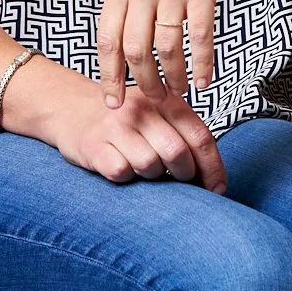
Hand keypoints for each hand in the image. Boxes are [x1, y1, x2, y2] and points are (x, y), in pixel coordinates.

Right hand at [50, 76, 226, 190]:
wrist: (73, 109)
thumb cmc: (128, 122)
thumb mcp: (159, 116)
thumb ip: (185, 136)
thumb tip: (215, 179)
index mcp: (166, 100)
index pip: (200, 137)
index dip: (213, 168)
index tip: (218, 190)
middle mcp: (142, 109)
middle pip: (177, 153)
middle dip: (184, 175)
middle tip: (178, 180)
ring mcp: (117, 126)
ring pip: (150, 165)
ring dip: (152, 176)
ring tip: (144, 167)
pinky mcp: (94, 145)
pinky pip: (121, 172)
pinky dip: (126, 177)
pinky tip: (122, 166)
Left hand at [98, 0, 246, 105]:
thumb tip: (123, 33)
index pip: (107, 39)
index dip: (108, 75)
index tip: (113, 101)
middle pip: (134, 50)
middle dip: (142, 84)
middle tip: (153, 100)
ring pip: (166, 49)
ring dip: (172, 78)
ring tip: (178, 91)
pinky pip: (200, 37)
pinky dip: (202, 64)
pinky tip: (204, 79)